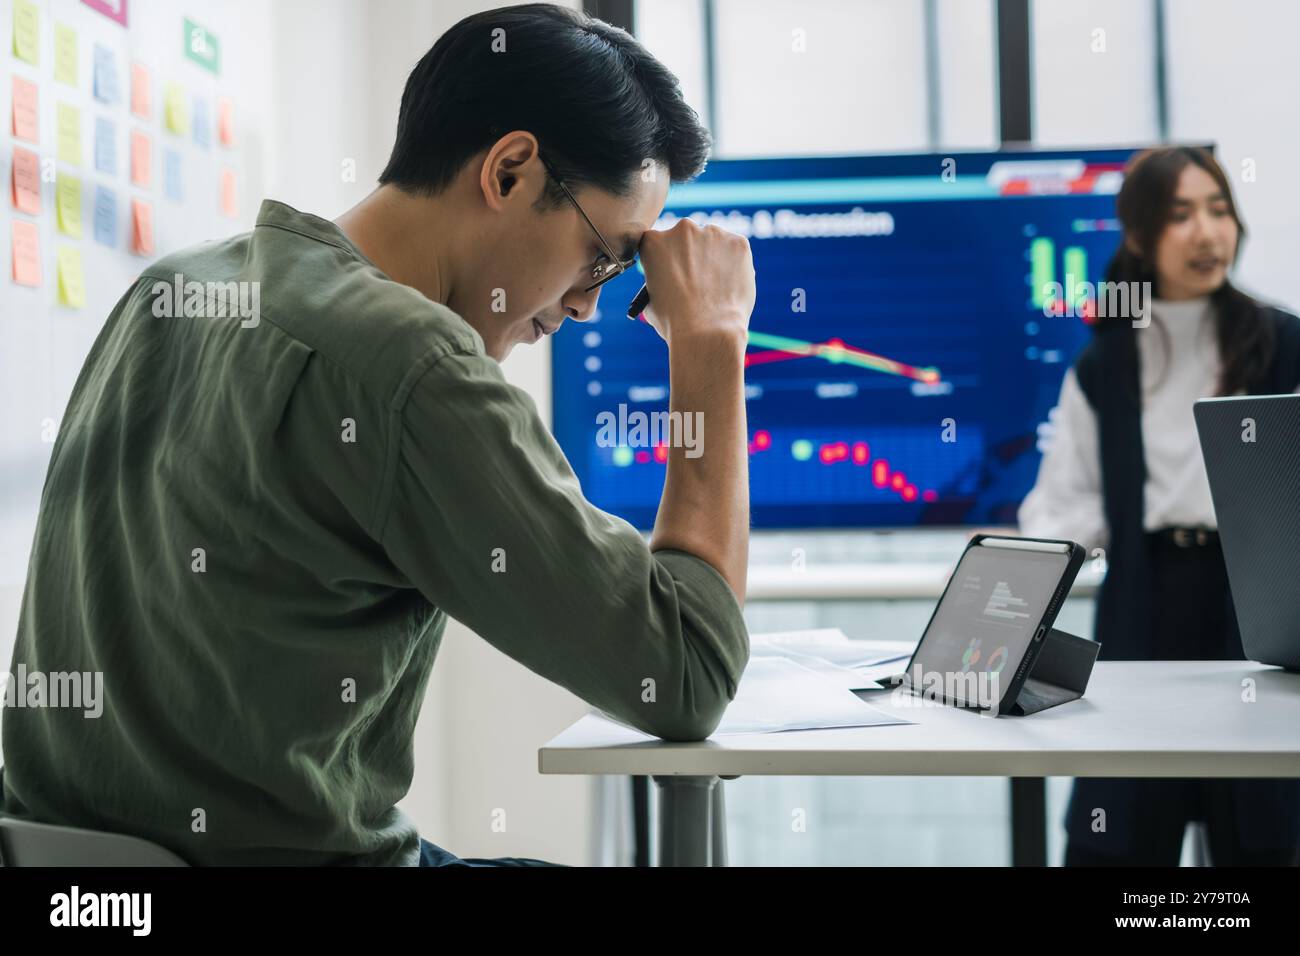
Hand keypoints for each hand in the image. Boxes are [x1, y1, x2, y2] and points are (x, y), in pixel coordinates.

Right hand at [636, 218, 754, 348]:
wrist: (706, 332)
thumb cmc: (674, 322)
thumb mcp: (652, 299)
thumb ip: (660, 280)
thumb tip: (671, 281)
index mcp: (654, 241)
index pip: (658, 244)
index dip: (667, 261)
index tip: (673, 273)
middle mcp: (682, 229)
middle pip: (687, 238)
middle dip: (692, 255)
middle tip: (698, 280)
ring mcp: (712, 233)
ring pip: (714, 242)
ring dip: (714, 258)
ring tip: (716, 288)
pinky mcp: (738, 242)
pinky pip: (736, 251)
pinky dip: (735, 265)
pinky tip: (730, 286)